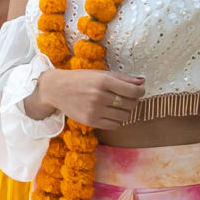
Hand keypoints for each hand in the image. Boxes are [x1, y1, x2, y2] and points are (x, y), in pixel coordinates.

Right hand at [27, 68, 144, 130]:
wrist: (57, 89)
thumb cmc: (81, 79)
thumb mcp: (100, 74)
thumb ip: (122, 78)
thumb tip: (142, 82)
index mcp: (103, 81)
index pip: (133, 91)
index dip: (140, 92)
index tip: (139, 91)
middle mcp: (99, 96)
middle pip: (130, 104)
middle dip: (133, 101)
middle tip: (128, 98)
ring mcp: (94, 110)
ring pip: (124, 116)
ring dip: (126, 112)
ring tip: (119, 106)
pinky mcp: (90, 121)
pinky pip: (114, 125)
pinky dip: (117, 120)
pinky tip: (111, 113)